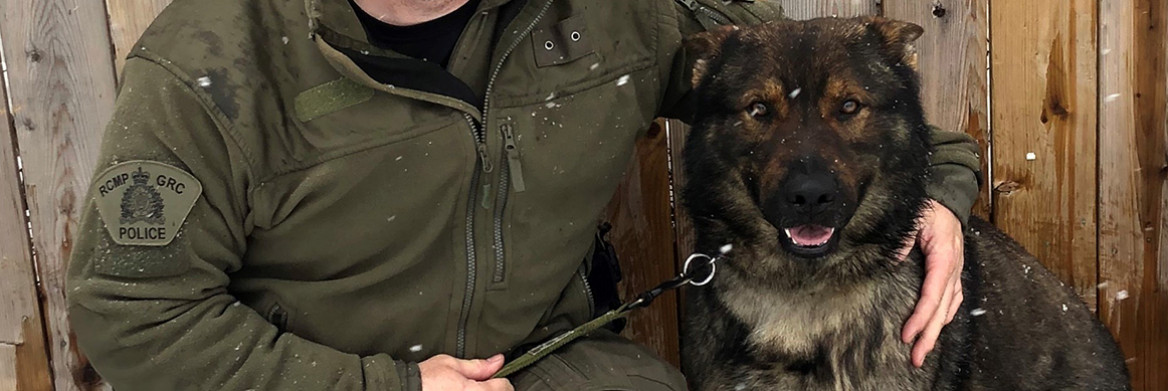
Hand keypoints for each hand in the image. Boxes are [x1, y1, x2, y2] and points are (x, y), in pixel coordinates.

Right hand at [419, 354, 513, 390]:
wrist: (405, 389)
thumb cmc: (424, 378)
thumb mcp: (451, 364)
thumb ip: (478, 366)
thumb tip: (498, 361)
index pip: (504, 387)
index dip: (501, 379)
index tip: (494, 377)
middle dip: (494, 388)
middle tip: (482, 383)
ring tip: (467, 388)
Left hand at [897, 199, 964, 367]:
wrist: (946, 197)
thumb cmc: (929, 207)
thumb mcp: (913, 219)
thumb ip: (904, 240)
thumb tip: (891, 260)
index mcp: (944, 256)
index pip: (933, 294)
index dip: (921, 317)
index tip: (907, 336)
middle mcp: (953, 267)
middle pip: (942, 309)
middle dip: (929, 336)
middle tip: (916, 358)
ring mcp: (955, 270)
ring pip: (948, 307)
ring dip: (936, 330)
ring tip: (924, 349)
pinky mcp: (952, 270)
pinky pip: (952, 298)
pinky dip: (945, 315)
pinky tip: (937, 326)